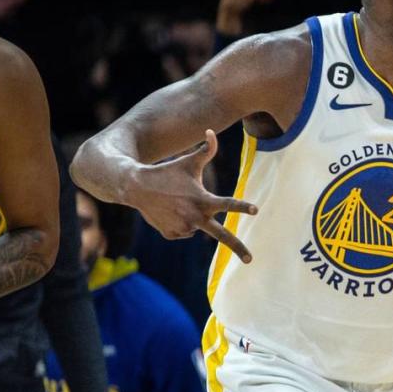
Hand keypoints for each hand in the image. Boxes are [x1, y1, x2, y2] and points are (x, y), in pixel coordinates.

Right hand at [132, 130, 257, 261]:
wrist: (136, 186)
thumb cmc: (167, 172)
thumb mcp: (188, 161)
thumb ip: (206, 149)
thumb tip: (212, 131)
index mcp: (202, 200)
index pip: (228, 203)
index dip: (242, 206)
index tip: (256, 210)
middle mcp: (194, 217)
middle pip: (222, 236)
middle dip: (238, 248)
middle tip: (251, 260)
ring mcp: (182, 228)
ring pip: (198, 226)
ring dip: (193, 217)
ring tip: (176, 203)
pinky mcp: (171, 234)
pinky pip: (185, 231)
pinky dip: (181, 222)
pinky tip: (169, 211)